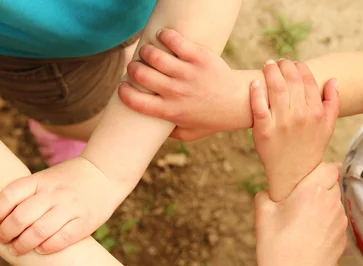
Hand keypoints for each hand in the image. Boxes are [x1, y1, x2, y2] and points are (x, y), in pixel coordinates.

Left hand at [0, 157, 120, 254]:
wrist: (104, 174)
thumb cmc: (69, 180)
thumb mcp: (46, 178)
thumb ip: (28, 194)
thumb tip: (1, 219)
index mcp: (40, 180)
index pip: (10, 196)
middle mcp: (54, 193)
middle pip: (21, 217)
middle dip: (7, 233)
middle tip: (3, 239)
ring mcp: (70, 208)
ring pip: (39, 231)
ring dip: (23, 245)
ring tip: (17, 249)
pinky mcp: (85, 222)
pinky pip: (62, 239)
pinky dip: (47, 247)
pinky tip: (41, 250)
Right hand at [118, 29, 242, 141]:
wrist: (238, 102)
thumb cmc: (212, 119)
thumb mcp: (190, 133)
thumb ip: (168, 134)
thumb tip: (150, 130)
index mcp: (170, 111)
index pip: (135, 101)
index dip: (124, 91)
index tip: (124, 86)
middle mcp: (177, 92)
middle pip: (141, 74)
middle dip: (133, 68)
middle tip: (137, 67)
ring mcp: (188, 74)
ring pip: (154, 55)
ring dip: (146, 51)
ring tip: (149, 53)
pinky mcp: (199, 57)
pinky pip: (174, 40)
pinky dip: (164, 35)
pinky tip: (163, 37)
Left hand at [251, 59, 339, 201]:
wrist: (294, 174)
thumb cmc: (310, 148)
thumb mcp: (327, 127)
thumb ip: (333, 102)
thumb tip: (332, 79)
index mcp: (315, 112)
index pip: (307, 80)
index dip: (299, 67)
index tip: (293, 64)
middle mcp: (299, 116)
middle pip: (291, 80)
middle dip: (284, 66)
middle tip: (278, 62)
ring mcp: (281, 123)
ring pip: (275, 88)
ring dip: (270, 72)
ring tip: (267, 66)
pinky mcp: (264, 130)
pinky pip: (258, 105)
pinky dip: (256, 91)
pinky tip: (255, 82)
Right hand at [255, 163, 346, 265]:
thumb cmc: (275, 246)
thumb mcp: (263, 214)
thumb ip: (266, 193)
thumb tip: (270, 191)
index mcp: (312, 191)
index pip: (329, 167)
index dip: (319, 170)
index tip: (308, 177)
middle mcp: (331, 203)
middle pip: (333, 184)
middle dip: (320, 188)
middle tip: (301, 200)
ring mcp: (340, 222)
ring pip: (336, 204)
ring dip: (324, 206)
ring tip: (304, 221)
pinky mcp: (343, 239)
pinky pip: (337, 223)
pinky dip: (327, 224)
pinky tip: (310, 236)